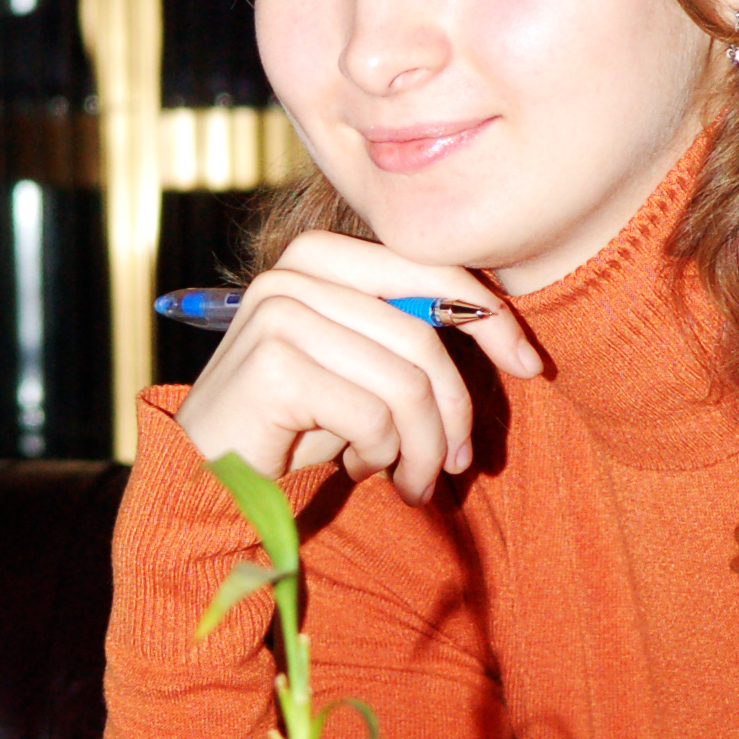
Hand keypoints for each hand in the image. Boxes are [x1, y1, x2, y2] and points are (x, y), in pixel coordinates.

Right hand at [176, 230, 542, 503]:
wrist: (209, 478)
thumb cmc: (294, 426)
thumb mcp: (360, 368)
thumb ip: (409, 335)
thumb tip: (508, 336)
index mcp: (319, 258)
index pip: (429, 270)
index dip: (490, 318)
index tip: (530, 365)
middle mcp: (292, 274)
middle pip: (422, 336)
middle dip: (454, 409)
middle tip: (457, 463)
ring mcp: (278, 315)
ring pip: (404, 382)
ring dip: (422, 447)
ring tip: (412, 481)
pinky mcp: (273, 367)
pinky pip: (372, 416)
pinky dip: (381, 456)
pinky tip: (358, 471)